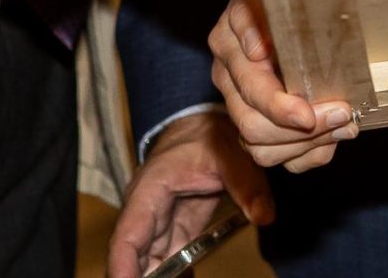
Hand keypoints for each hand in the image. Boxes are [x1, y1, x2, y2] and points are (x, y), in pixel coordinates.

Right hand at [107, 110, 271, 277]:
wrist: (207, 125)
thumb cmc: (210, 134)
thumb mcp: (233, 154)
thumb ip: (248, 185)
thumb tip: (265, 217)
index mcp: (150, 189)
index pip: (127, 235)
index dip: (122, 266)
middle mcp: (146, 209)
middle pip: (134, 255)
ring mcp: (157, 222)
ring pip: (148, 261)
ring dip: (159, 277)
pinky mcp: (173, 229)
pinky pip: (166, 259)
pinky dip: (173, 274)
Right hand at [208, 0, 357, 172]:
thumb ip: (255, 16)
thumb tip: (256, 50)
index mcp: (228, 49)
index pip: (251, 94)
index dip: (281, 109)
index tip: (311, 114)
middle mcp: (229, 82)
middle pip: (254, 132)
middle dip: (302, 133)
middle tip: (343, 116)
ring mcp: (241, 106)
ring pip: (264, 152)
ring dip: (308, 147)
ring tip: (344, 126)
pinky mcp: (261, 123)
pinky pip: (281, 158)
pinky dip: (309, 155)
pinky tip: (332, 139)